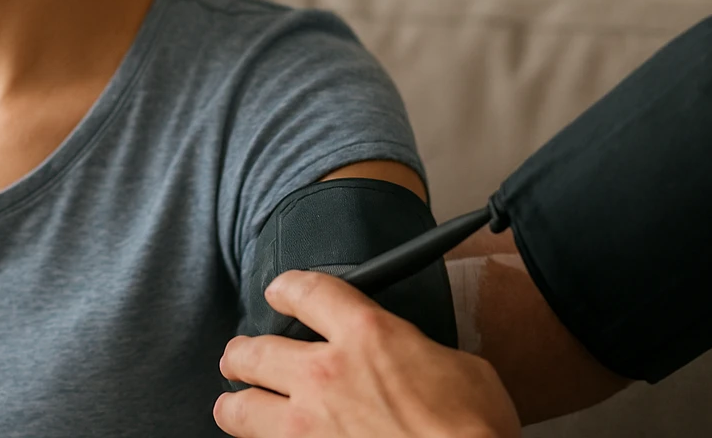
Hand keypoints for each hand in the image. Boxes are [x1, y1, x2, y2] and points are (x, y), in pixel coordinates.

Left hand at [216, 270, 520, 437]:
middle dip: (242, 353)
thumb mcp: (458, 368)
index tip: (279, 292)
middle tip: (239, 357)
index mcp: (368, 334)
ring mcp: (308, 425)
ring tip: (235, 404)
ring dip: (237, 404)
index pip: (308, 291)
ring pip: (240, 409)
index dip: (287, 288)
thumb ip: (415, 353)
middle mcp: (326, 373)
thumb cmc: (476, 430)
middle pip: (254, 351)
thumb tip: (409, 362)